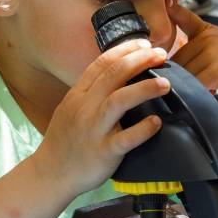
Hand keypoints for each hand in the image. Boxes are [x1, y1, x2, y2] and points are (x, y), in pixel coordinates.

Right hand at [33, 39, 170, 197]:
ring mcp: (93, 130)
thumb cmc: (66, 140)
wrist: (51, 174)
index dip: (125, 50)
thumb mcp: (72, 108)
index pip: (101, 64)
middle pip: (113, 75)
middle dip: (139, 60)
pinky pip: (125, 139)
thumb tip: (119, 73)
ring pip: (119, 101)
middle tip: (161, 55)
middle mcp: (85, 108)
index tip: (144, 43)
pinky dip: (142, 129)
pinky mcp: (103, 152)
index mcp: (78, 95)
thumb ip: (92, 91)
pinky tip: (157, 122)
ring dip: (144, 89)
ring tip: (166, 83)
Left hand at [168, 1, 217, 100]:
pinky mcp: (215, 70)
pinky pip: (193, 84)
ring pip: (183, 74)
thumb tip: (164, 51)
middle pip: (176, 60)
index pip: (180, 18)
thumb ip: (195, 37)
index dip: (169, 12)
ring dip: (189, 85)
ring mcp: (211, 52)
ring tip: (205, 87)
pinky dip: (197, 92)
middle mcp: (206, 38)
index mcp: (205, 30)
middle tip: (194, 81)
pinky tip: (210, 92)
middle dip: (180, 74)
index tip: (162, 8)